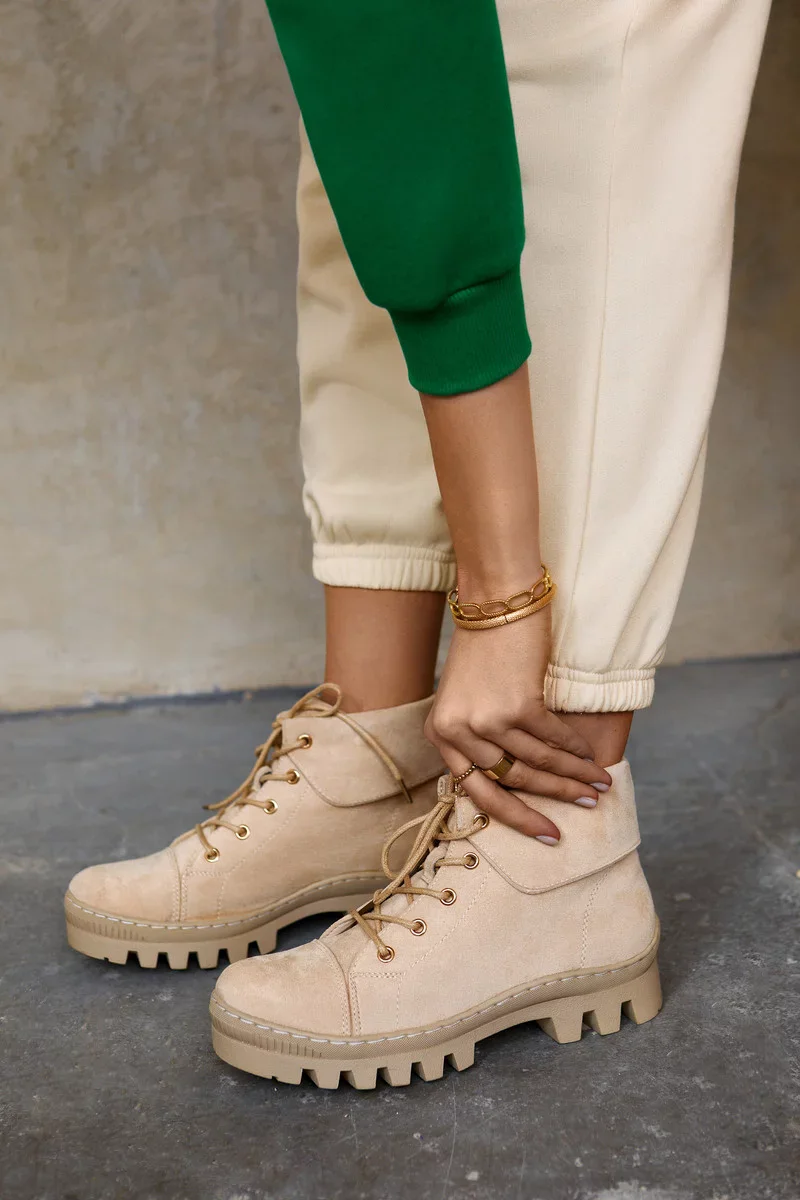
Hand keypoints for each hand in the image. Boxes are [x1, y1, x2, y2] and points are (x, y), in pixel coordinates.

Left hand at [425, 608, 611, 839]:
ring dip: (573, 776)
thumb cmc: (483, 648)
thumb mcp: (465, 699)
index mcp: (439, 735)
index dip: (517, 818)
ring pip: (538, 762)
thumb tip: (518, 781)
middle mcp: (457, 732)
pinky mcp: (517, 704)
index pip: (478, 792)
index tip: (546, 834)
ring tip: (599, 783)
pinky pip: (552, 738)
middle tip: (586, 808)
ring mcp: (486, 720)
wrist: (495, 600)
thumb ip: (479, 738)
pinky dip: (574, 749)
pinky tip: (590, 756)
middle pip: (513, 782)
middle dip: (555, 799)